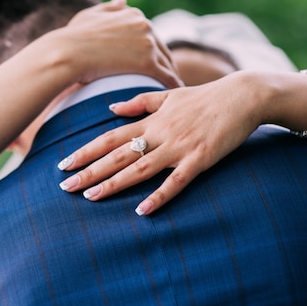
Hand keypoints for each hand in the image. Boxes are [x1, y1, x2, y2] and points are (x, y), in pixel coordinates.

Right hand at [57, 0, 182, 88]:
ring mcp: (147, 43)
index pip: (150, 33)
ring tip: (170, 89)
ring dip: (170, 75)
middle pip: (161, 48)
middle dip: (164, 63)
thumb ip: (109, 8)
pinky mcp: (147, 62)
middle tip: (166, 79)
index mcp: (133, 14)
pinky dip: (171, 84)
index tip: (153, 61)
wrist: (67, 53)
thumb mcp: (90, 16)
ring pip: (166, 62)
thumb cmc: (72, 38)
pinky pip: (166, 76)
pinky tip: (172, 94)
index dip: (152, 49)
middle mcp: (144, 24)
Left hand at [57, 72, 265, 214]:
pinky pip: (176, 182)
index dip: (85, 151)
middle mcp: (159, 134)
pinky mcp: (199, 159)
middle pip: (117, 156)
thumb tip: (110, 109)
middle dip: (89, 171)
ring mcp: (178, 147)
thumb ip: (138, 103)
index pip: (110, 138)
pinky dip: (159, 196)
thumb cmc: (205, 97)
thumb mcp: (168, 95)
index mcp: (150, 121)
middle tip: (65, 187)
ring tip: (90, 197)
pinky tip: (142, 211)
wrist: (243, 96)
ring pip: (139, 169)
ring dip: (113, 184)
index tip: (63, 164)